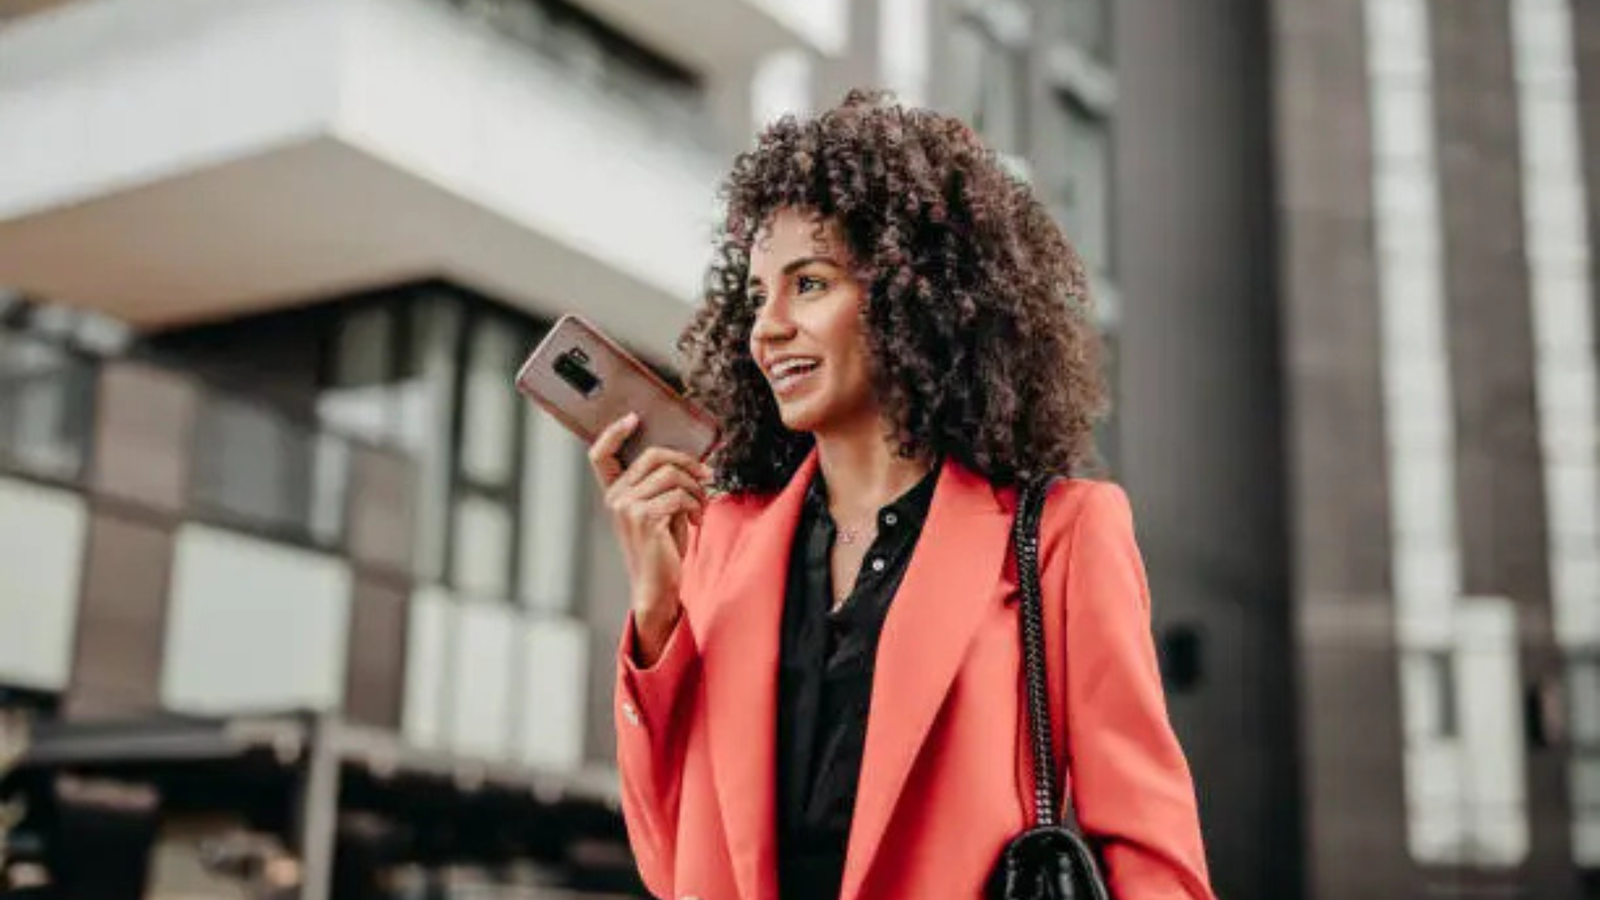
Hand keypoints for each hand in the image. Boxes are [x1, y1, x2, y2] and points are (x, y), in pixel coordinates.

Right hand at [587, 413, 712, 659]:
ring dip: (696, 489)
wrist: (657, 585)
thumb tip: (690, 460)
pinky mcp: (644, 517)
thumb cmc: (661, 548)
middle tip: (707, 476)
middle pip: (654, 456)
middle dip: (687, 462)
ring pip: (671, 474)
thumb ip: (662, 485)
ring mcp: (626, 507)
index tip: (634, 419)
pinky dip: (695, 505)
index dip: (614, 432)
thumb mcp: (659, 510)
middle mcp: (615, 497)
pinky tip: (695, 521)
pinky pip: (678, 495)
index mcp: (615, 493)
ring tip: (700, 506)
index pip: (600, 454)